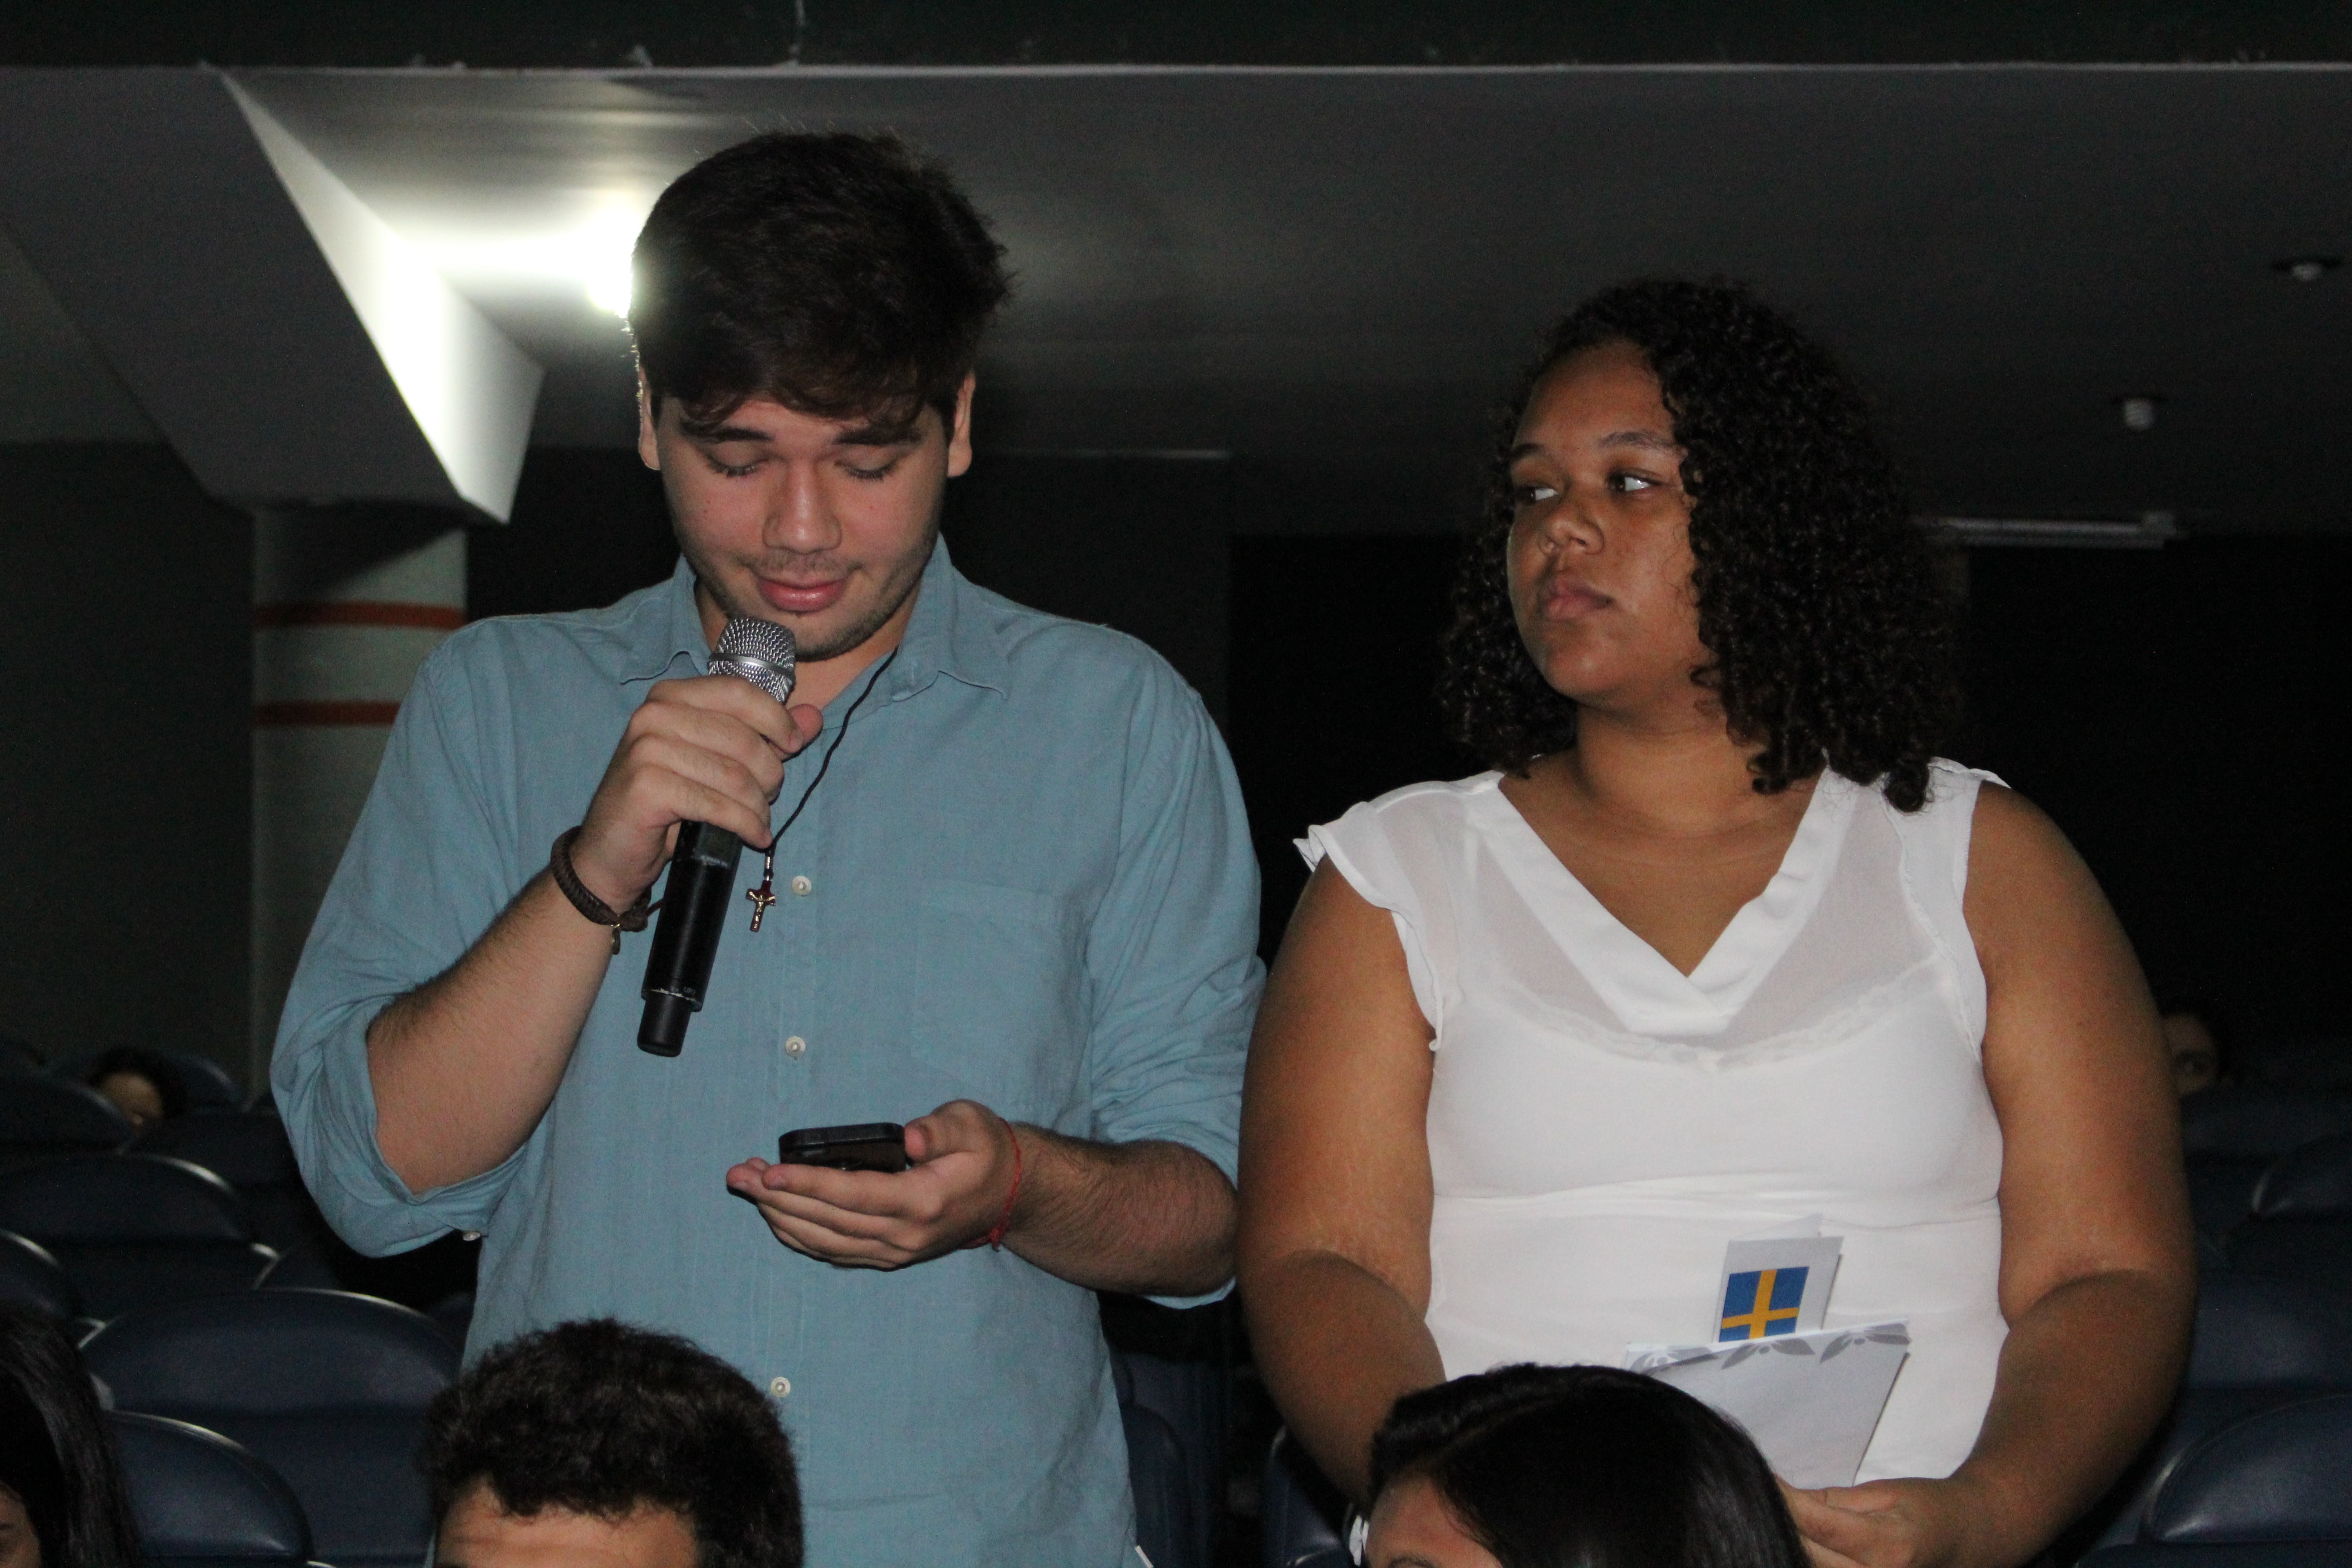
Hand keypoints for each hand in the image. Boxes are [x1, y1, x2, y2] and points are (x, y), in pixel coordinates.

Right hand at [570, 674, 822, 908]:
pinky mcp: (646, 785)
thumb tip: (814, 716)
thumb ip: (764, 735)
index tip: (793, 744)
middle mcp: (654, 714)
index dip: (776, 718)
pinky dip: (744, 824)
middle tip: (769, 796)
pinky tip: (754, 836)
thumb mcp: (717, 762)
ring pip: (733, 774)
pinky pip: (716, 804)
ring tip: (759, 819)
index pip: (738, 691)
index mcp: (671, 696)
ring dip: (758, 804)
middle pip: (741, 737)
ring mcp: (646, 748)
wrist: (611, 852)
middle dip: (769, 772)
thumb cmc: (667, 803)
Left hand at [725, 1100, 1021, 1268]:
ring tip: (749, 1188)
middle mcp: (904, 1236)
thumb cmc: (986, 1149)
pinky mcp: (888, 1256)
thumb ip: (939, 1131)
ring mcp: (895, 1252)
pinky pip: (833, 1251)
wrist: (1011, 1193)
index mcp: (923, 1202)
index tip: (771, 1172)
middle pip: (828, 1221)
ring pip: (824, 1241)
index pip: (854, 1195)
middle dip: (777, 1198)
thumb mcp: (972, 1125)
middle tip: (740, 1175)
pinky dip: (799, 1235)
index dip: (809, 1184)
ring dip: (780, 1216)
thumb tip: (908, 1139)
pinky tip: (776, 1214)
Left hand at [1779, 1477, 1992, 1567]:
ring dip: (1792, 1545)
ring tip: (1777, 1517)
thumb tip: (1788, 1500)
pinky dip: (1810, 1558)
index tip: (1759, 1478)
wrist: (1967, 1538)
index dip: (1784, 1500)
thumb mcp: (1883, 1493)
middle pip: (1808, 1555)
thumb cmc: (1926, 1508)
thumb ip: (1833, 1502)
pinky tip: (1799, 1541)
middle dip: (1782, 1524)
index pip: (1817, 1523)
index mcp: (1886, 1545)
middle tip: (1759, 1496)